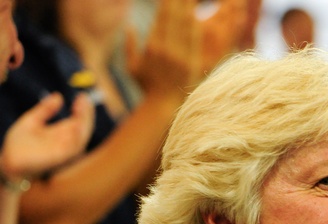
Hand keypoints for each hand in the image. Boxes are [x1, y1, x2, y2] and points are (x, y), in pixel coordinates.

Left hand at [0, 92, 93, 181]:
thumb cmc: (19, 145)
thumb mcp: (31, 121)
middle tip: (84, 99)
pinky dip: (76, 137)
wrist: (8, 162)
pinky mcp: (59, 158)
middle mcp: (66, 142)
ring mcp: (64, 151)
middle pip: (84, 128)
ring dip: (85, 123)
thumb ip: (45, 110)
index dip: (82, 109)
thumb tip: (59, 96)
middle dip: (87, 114)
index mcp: (61, 133)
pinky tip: (76, 124)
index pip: (78, 120)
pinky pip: (72, 148)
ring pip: (82, 137)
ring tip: (82, 108)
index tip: (82, 95)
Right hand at [126, 0, 245, 101]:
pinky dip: (194, 27)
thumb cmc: (147, 87)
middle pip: (173, 17)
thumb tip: (129, 26)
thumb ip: (129, 46)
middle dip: (178, 2)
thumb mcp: (132, 67)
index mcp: (152, 46)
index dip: (167, 3)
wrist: (163, 106)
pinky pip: (194, 41)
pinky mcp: (191, 63)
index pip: (161, 17)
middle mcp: (165, 48)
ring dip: (188, 9)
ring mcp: (179, 56)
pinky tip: (195, 16)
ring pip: (184, 26)